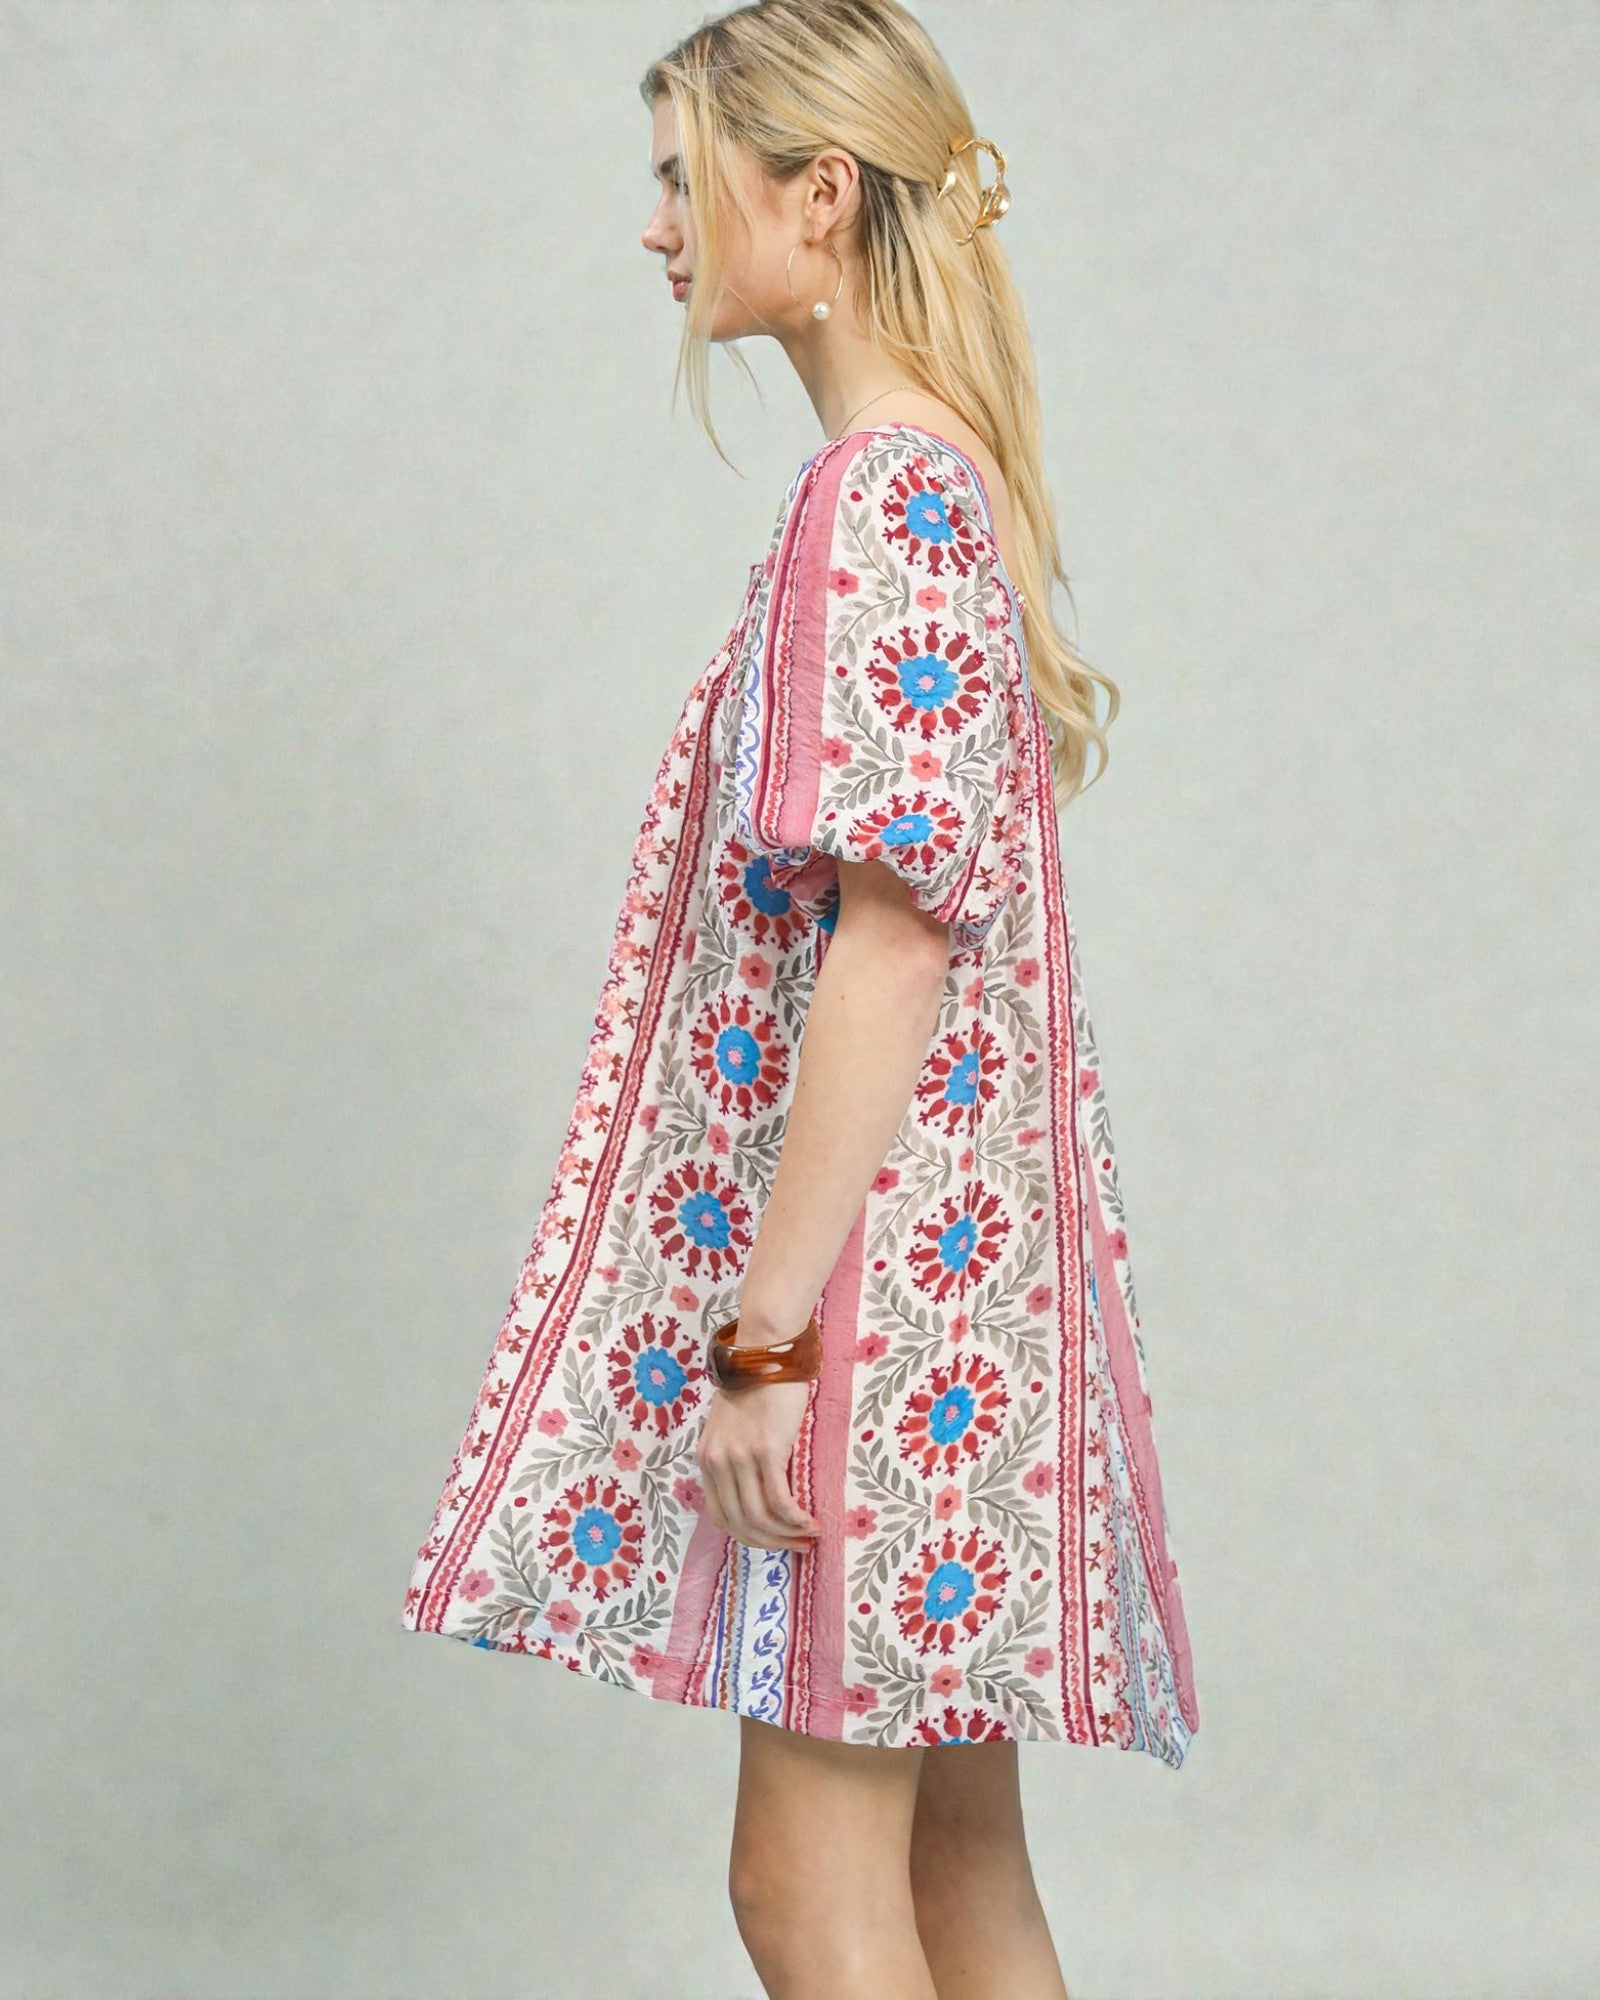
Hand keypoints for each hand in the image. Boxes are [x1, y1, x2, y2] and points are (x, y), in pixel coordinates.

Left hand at [695, 1378, 819, 1553]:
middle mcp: (718, 1462)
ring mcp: (740, 1457)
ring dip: (786, 1535)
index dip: (747, 1536)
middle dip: (770, 1542)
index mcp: (706, 1459)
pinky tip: (810, 1521)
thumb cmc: (756, 1387)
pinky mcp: (766, 1451)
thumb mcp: (731, 1427)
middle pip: (739, 1522)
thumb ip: (735, 1458)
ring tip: (809, 1535)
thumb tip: (756, 1491)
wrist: (767, 1353)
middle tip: (797, 1547)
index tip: (772, 1540)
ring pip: (759, 1516)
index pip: (720, 1516)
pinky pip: (779, 1500)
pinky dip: (795, 1519)